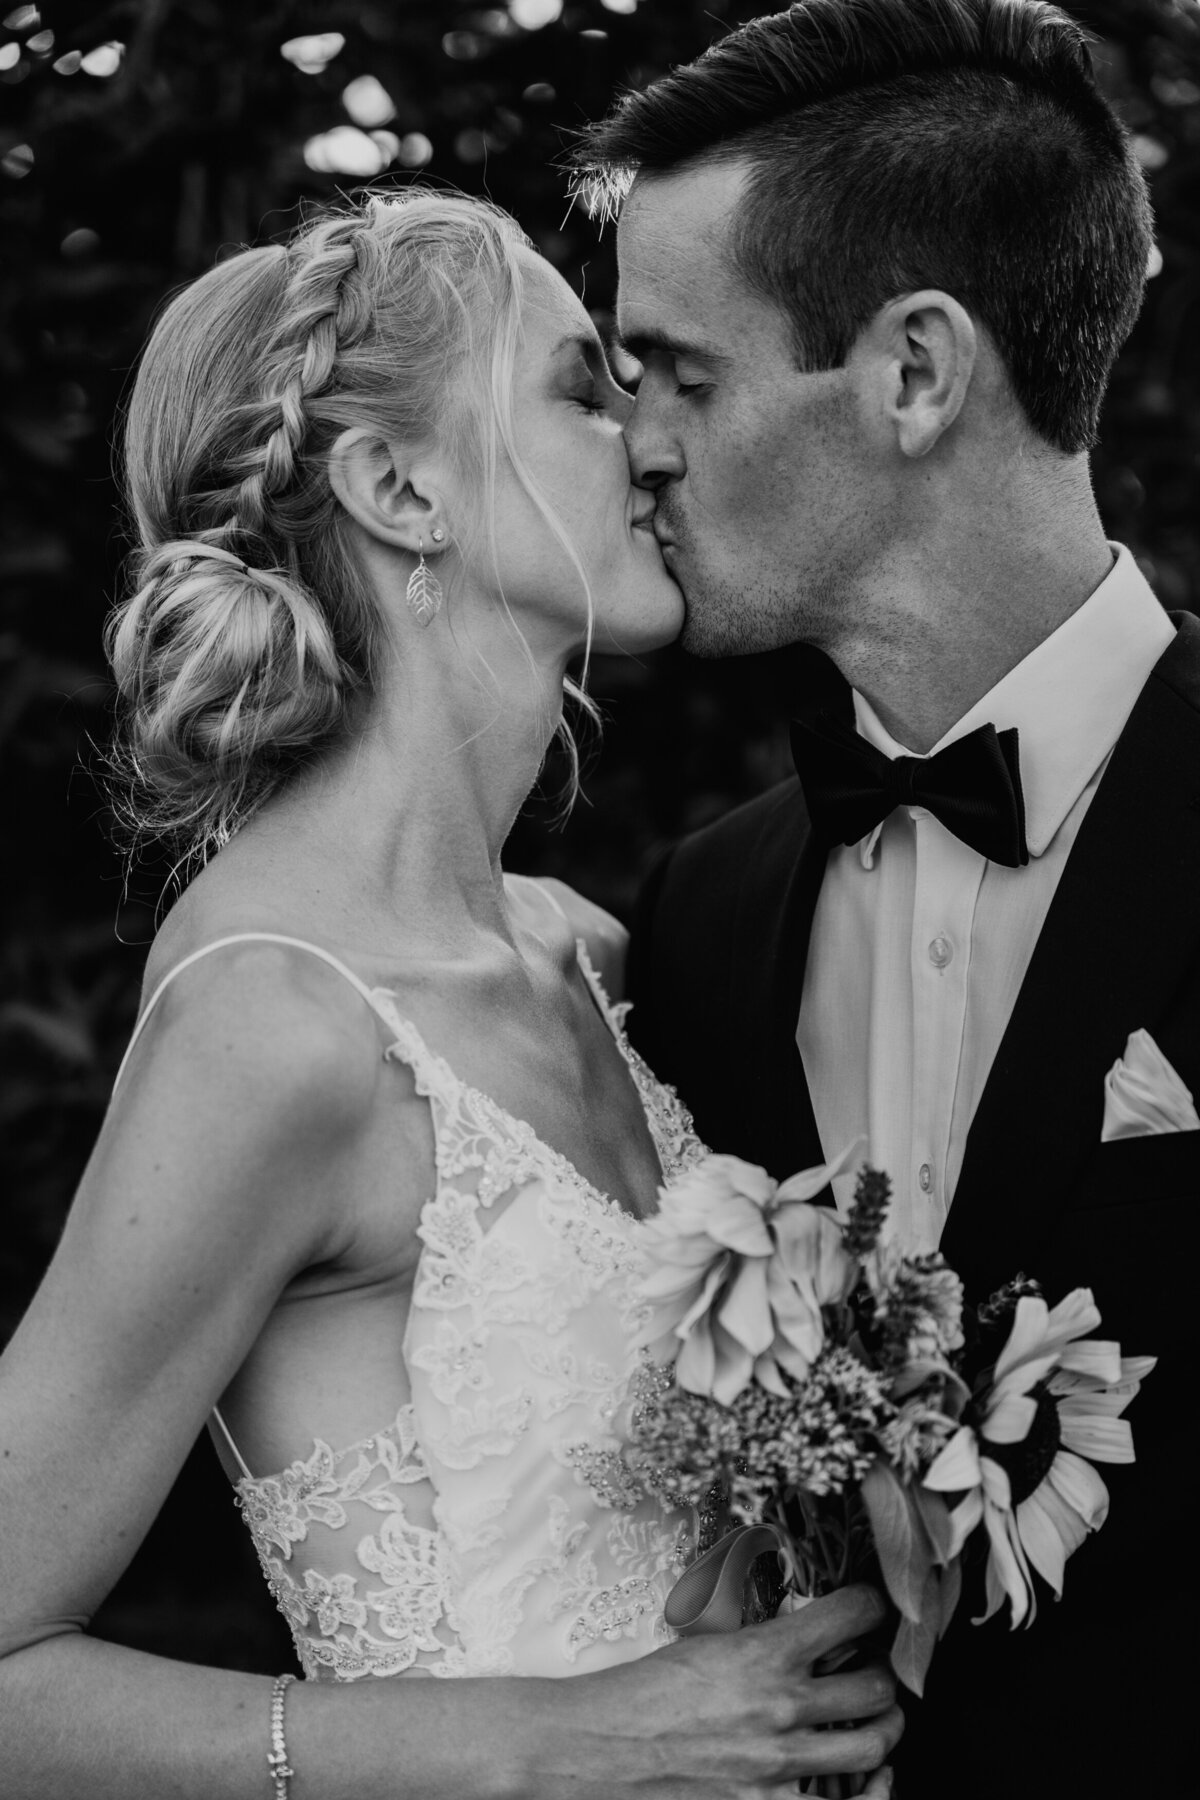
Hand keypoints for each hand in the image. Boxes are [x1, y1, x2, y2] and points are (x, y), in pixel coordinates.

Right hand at [509, 1583, 901, 1797]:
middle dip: (884, 1673)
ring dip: (883, 1727)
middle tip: (876, 1667)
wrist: (601, 1748)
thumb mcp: (702, 1639)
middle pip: (874, 1686)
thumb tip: (793, 1608)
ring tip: (878, 1718)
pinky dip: (866, 1792)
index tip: (873, 1606)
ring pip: (872, 1744)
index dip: (871, 1605)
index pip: (850, 1615)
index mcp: (762, 1653)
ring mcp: (778, 1764)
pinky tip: (866, 1779)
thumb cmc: (643, 1691)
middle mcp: (780, 1707)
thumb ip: (754, 1628)